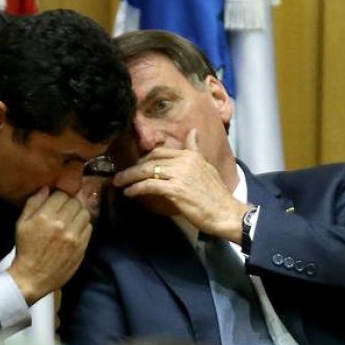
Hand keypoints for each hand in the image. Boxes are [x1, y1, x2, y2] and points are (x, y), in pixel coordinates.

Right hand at [8, 189, 92, 304]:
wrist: (32, 277)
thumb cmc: (26, 249)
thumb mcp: (22, 224)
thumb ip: (33, 203)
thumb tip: (46, 187)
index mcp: (45, 217)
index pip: (61, 194)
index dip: (59, 195)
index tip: (57, 201)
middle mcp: (62, 224)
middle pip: (75, 202)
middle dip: (70, 203)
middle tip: (65, 209)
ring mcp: (74, 236)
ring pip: (85, 213)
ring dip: (79, 213)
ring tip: (71, 218)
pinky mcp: (82, 246)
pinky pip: (89, 227)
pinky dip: (83, 225)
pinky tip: (75, 230)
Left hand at [112, 130, 247, 241]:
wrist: (225, 212)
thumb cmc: (216, 194)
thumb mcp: (206, 166)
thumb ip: (195, 150)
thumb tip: (193, 132)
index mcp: (191, 155)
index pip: (161, 152)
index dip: (145, 159)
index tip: (136, 166)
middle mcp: (184, 160)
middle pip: (151, 160)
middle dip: (133, 167)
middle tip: (121, 175)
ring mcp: (180, 174)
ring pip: (147, 171)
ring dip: (129, 177)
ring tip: (119, 183)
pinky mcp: (175, 189)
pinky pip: (149, 185)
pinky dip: (136, 188)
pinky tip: (129, 192)